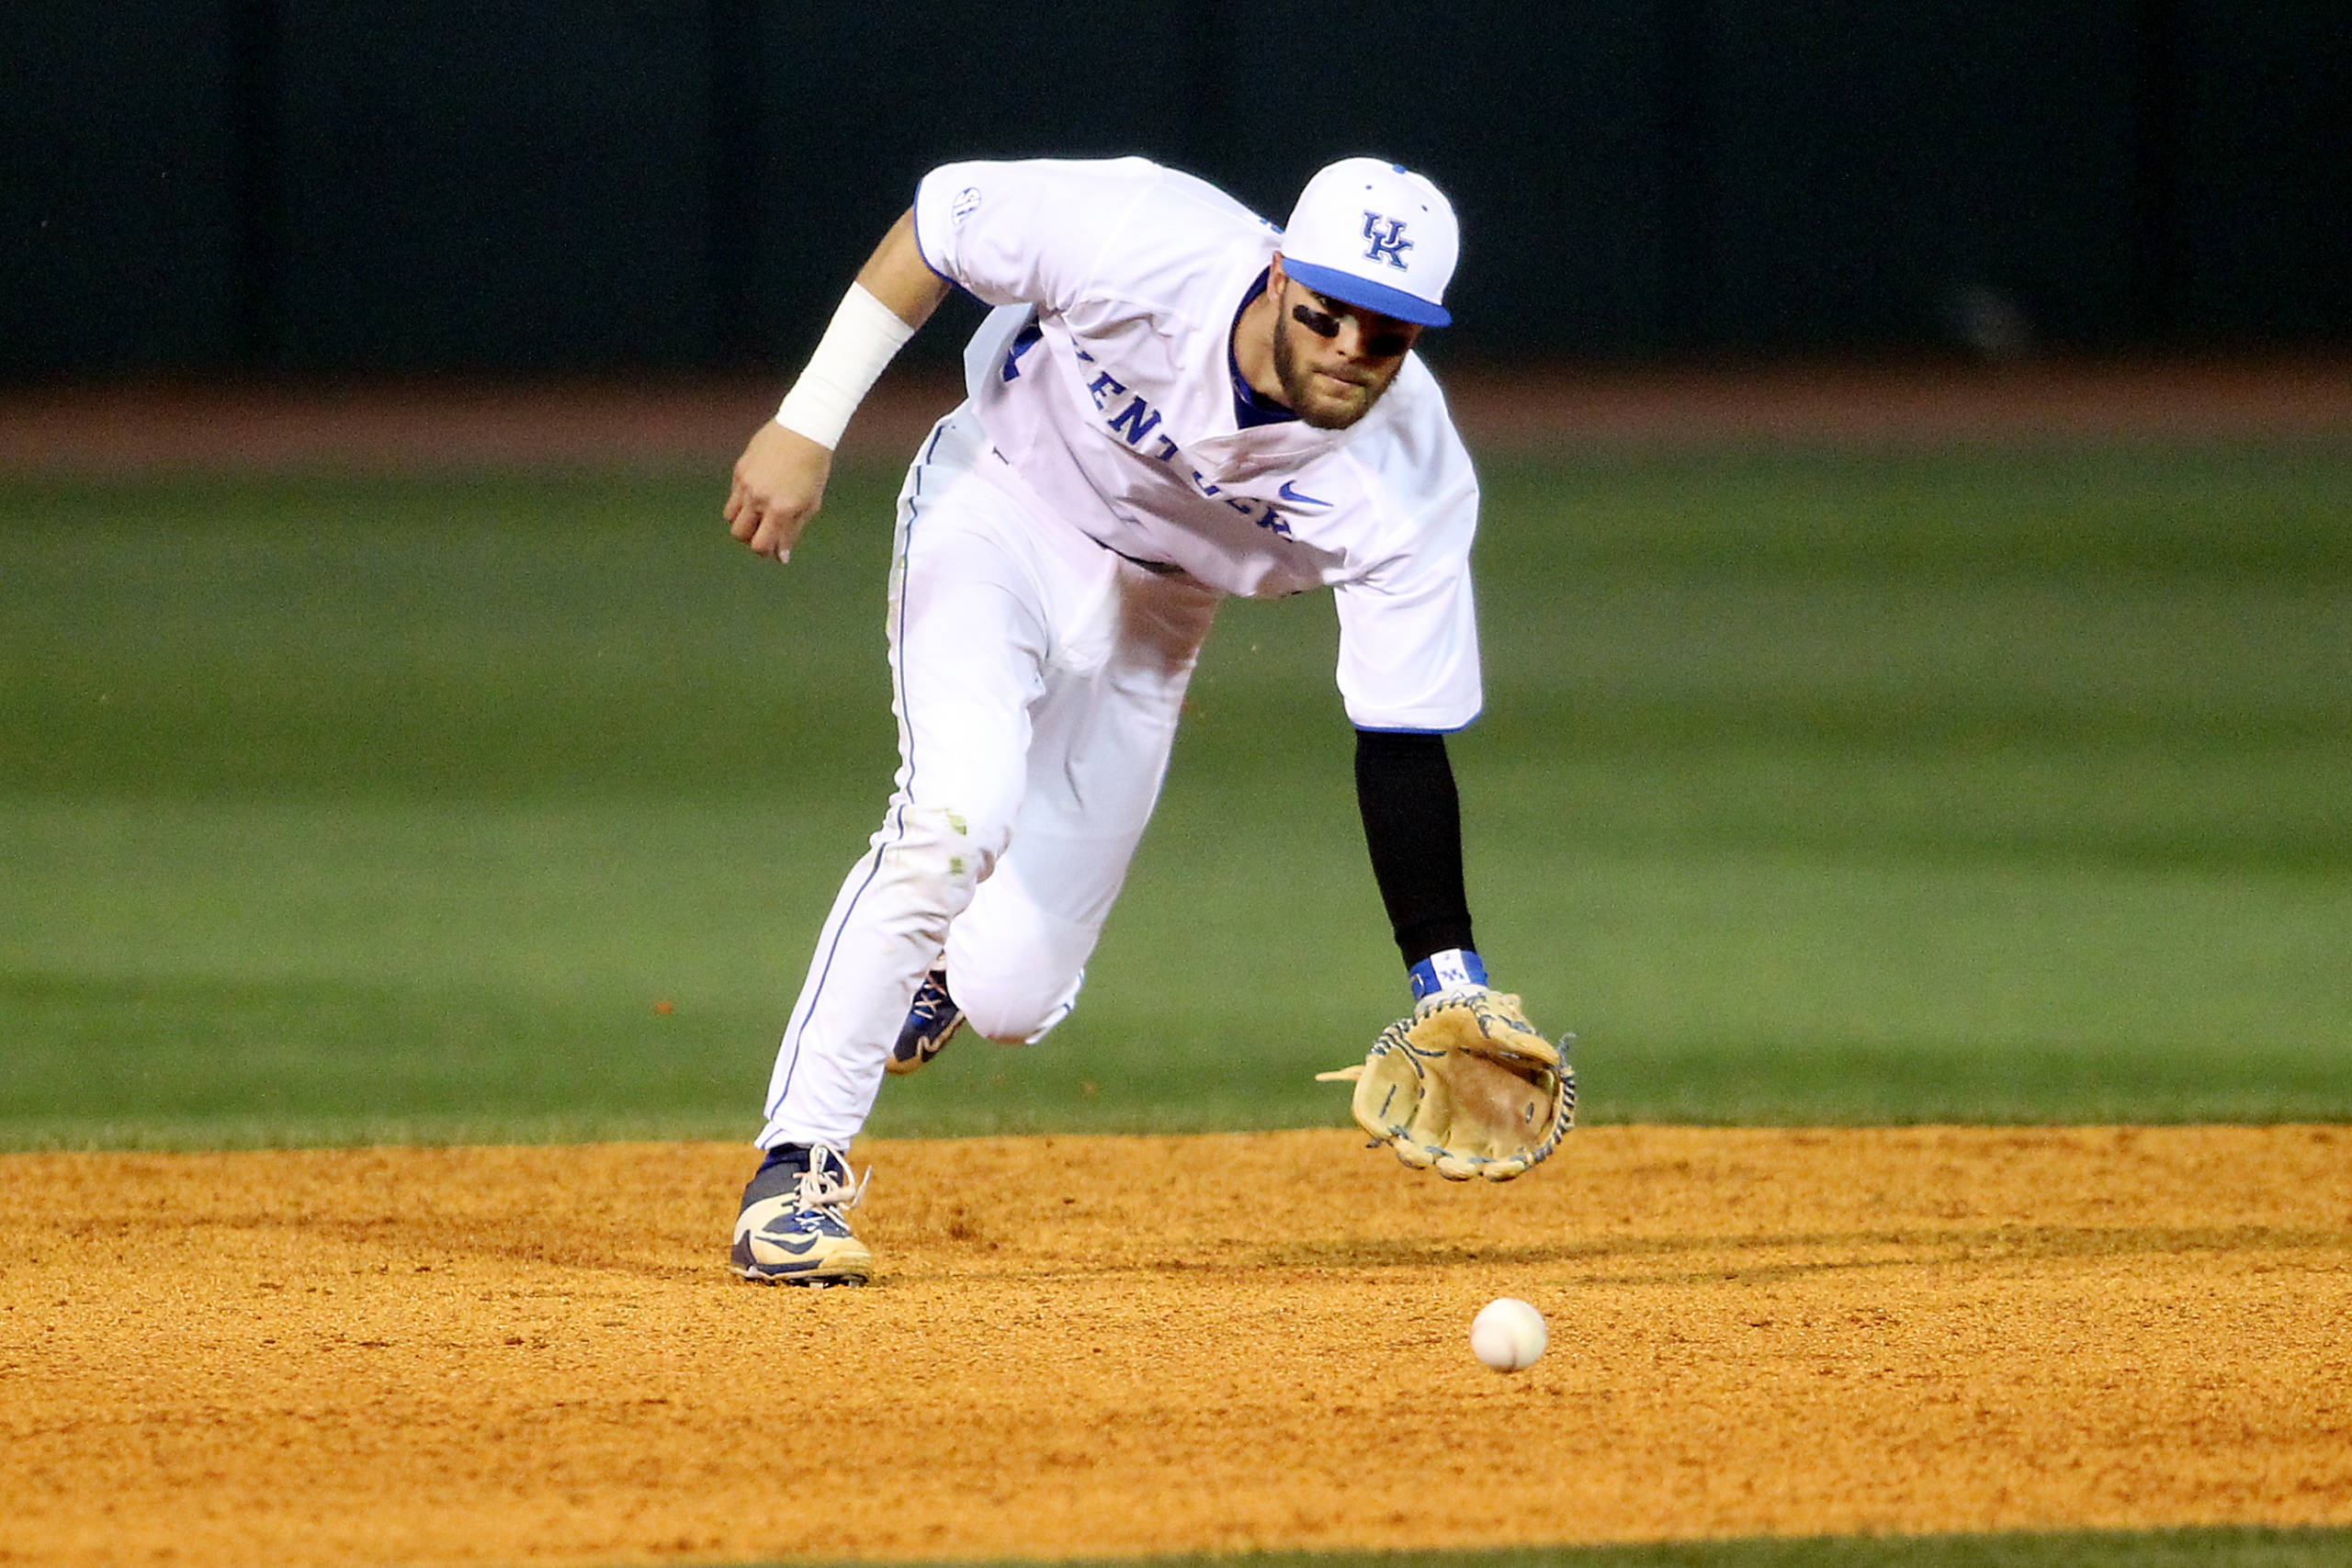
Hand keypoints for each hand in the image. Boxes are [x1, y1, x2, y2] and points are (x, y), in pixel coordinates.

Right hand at [725, 420, 833, 561]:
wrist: (804, 431)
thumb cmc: (813, 469)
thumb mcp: (810, 503)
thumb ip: (793, 531)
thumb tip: (781, 558)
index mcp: (781, 509)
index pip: (761, 545)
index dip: (766, 552)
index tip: (773, 550)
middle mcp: (760, 498)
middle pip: (740, 534)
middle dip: (751, 539)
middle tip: (765, 533)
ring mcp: (746, 484)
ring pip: (731, 518)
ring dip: (743, 522)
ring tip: (759, 515)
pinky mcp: (739, 470)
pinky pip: (733, 497)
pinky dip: (742, 503)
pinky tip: (758, 494)